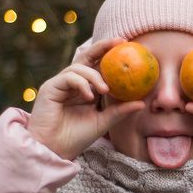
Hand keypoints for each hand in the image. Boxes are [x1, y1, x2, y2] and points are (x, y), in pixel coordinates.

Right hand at [26, 38, 143, 159]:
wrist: (54, 150)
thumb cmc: (76, 138)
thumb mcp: (103, 122)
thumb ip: (119, 111)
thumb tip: (142, 103)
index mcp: (85, 89)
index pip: (98, 66)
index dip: (110, 54)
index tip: (128, 46)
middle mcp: (73, 83)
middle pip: (87, 57)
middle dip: (103, 47)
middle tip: (120, 42)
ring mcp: (61, 84)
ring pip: (79, 67)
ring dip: (95, 76)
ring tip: (105, 90)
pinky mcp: (50, 88)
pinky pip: (68, 76)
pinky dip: (82, 83)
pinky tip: (89, 96)